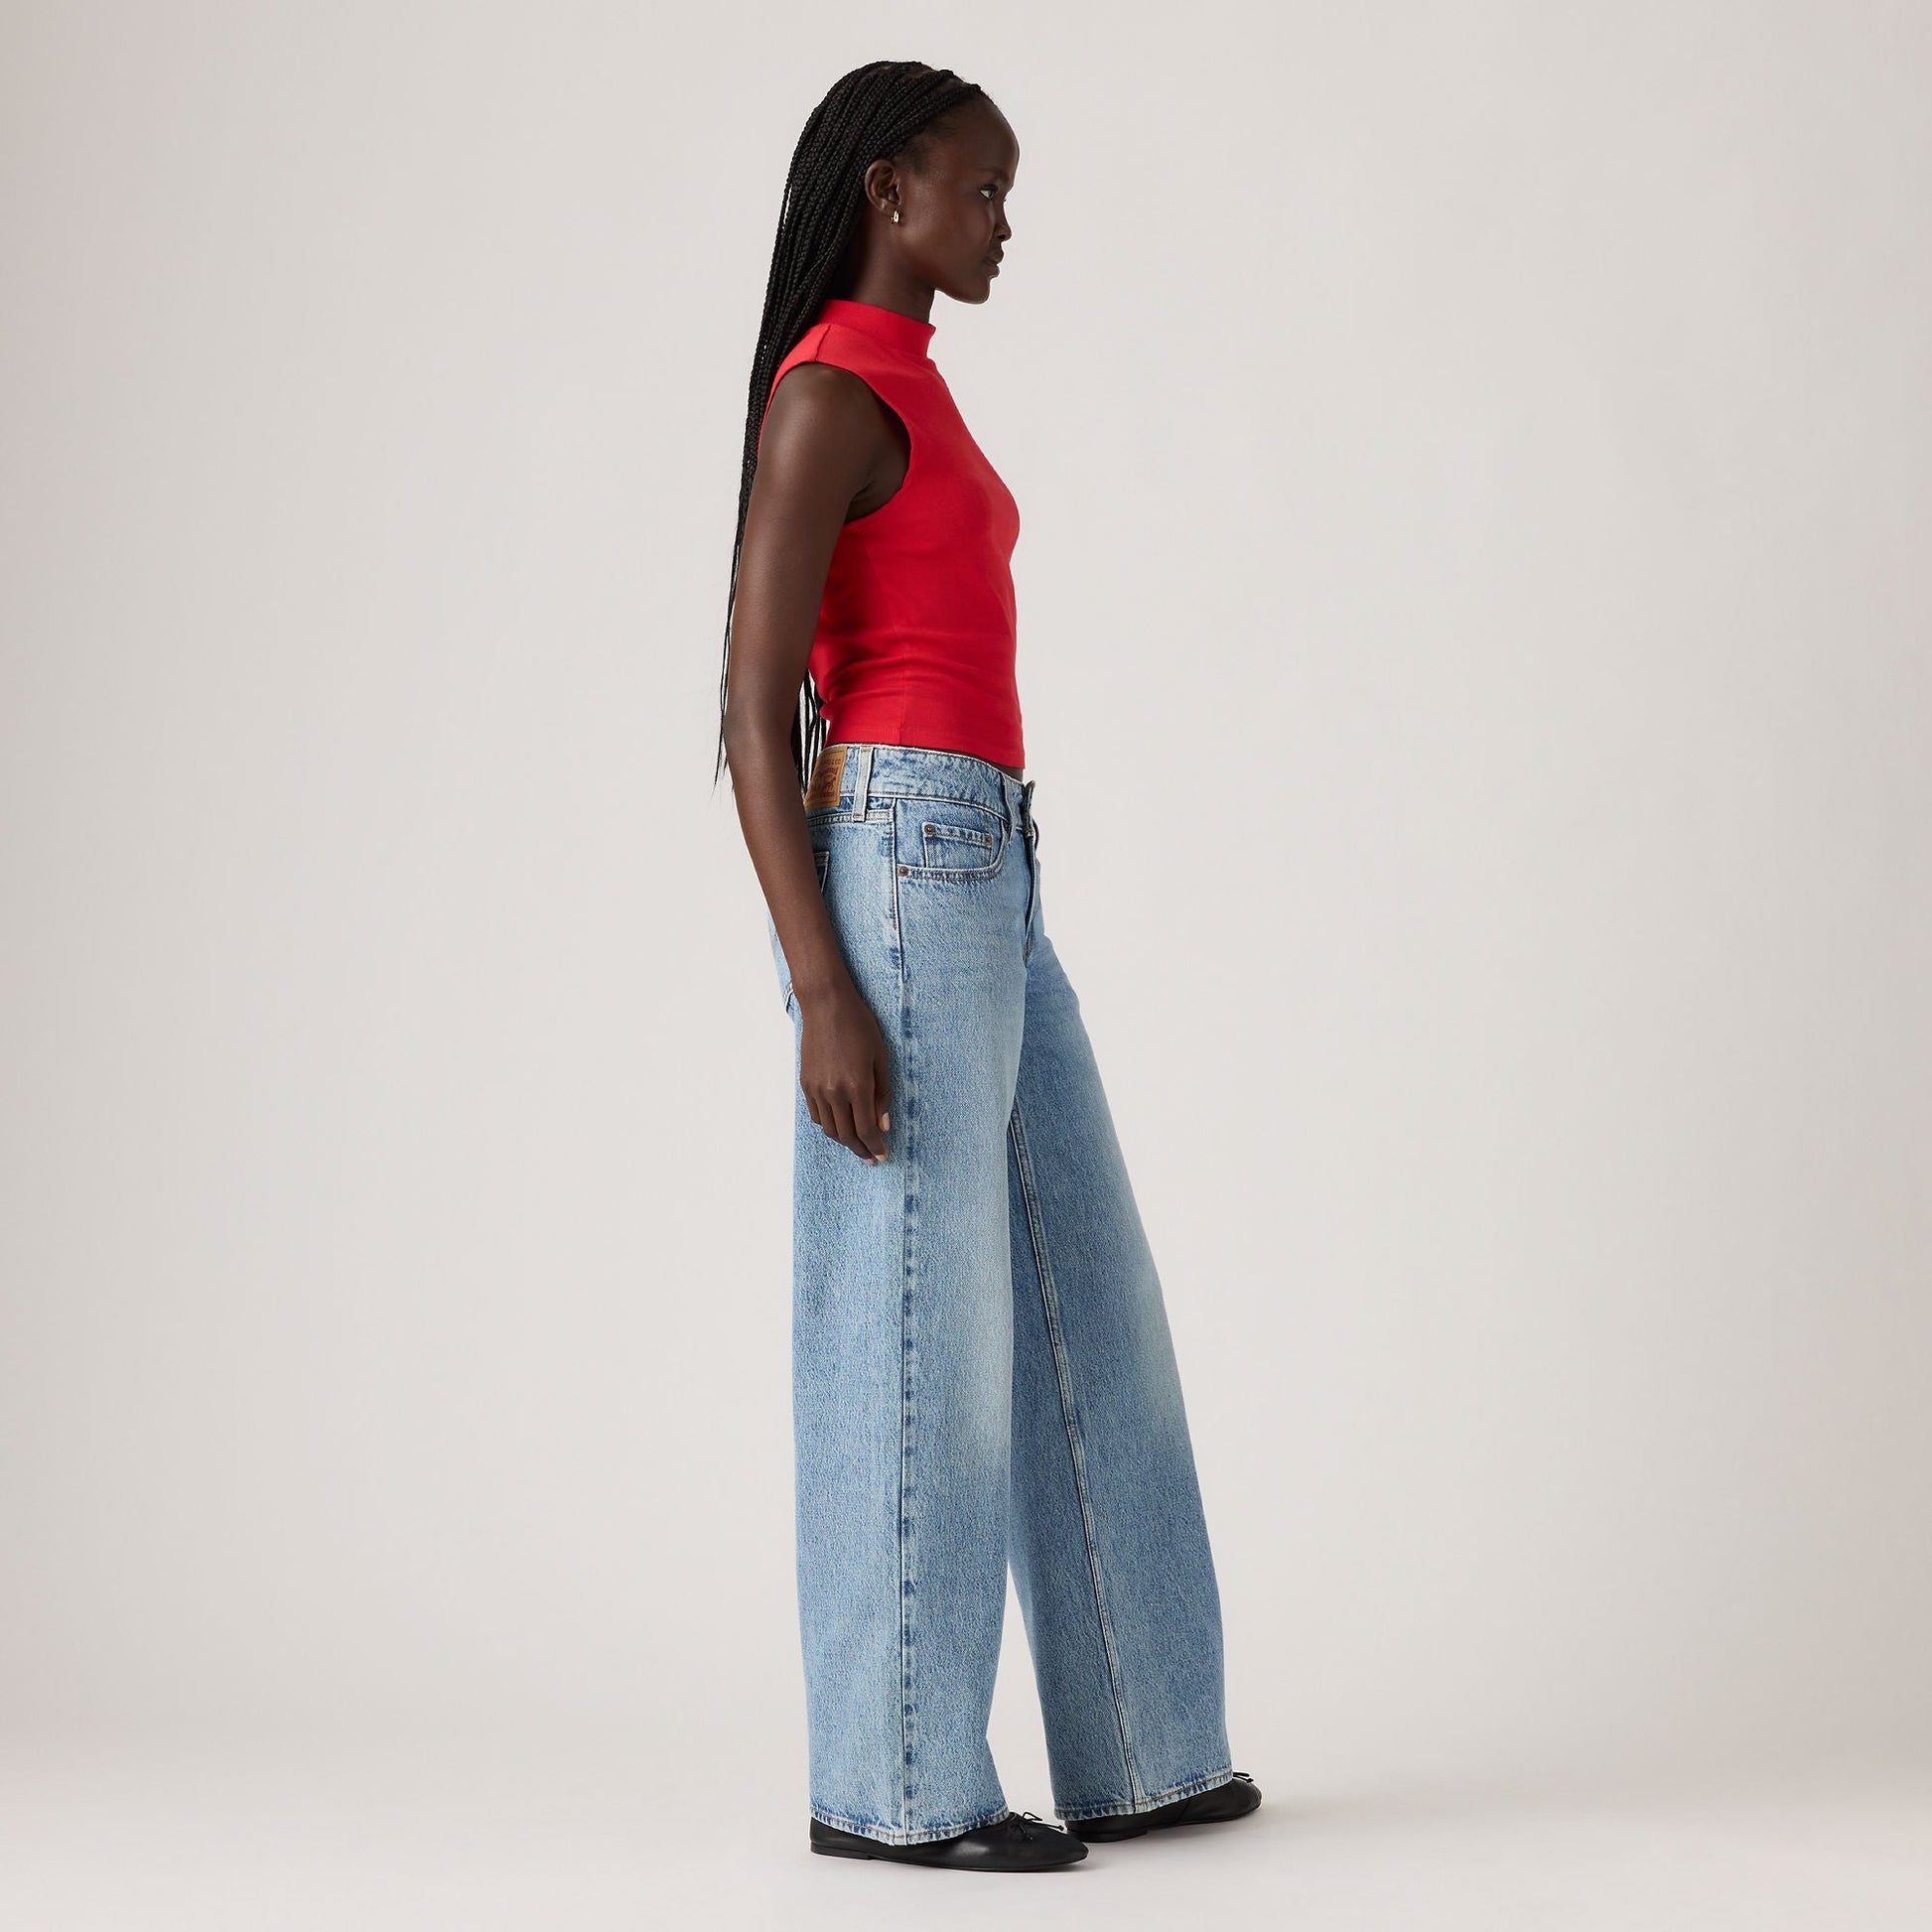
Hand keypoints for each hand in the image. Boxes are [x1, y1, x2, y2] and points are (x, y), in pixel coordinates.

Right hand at [797, 978, 891, 1163]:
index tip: (883, 1155)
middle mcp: (834, 1092)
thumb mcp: (880, 1058)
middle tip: (872, 1157)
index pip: (867, 1130)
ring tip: (858, 1144)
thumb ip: (883, 1094)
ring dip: (845, 1141)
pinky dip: (829, 1125)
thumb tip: (883, 1125)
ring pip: (830, 1129)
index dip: (876, 1146)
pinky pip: (816, 1115)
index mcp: (857, 1086)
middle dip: (861, 1150)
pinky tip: (840, 1125)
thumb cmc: (859, 1026)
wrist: (826, 1005)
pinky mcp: (806, 1084)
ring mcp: (817, 1089)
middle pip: (847, 1135)